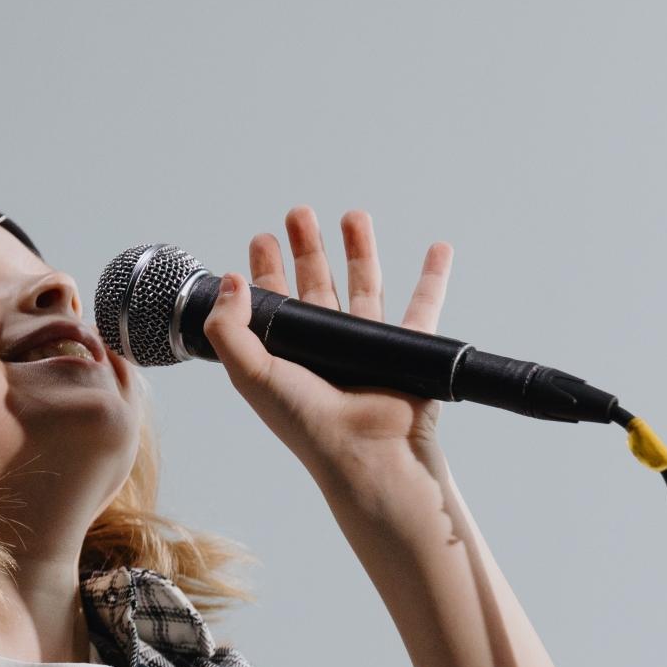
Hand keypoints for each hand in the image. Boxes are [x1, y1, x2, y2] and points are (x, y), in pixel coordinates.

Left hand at [202, 205, 453, 486]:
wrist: (364, 453)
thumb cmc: (306, 422)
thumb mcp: (251, 373)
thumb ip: (229, 329)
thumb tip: (231, 280)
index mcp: (286, 354)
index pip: (274, 302)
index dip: (266, 270)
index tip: (263, 238)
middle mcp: (324, 348)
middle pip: (317, 285)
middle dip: (309, 248)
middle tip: (300, 213)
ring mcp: (366, 348)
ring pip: (365, 287)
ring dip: (360, 250)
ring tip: (354, 215)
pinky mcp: (406, 350)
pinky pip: (424, 307)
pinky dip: (433, 278)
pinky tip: (437, 249)